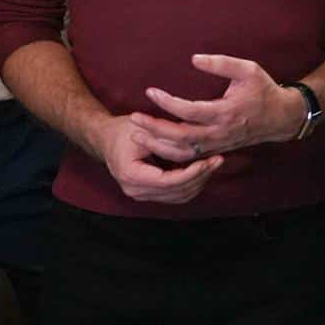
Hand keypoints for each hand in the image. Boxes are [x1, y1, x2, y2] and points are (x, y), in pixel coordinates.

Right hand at [92, 114, 222, 204]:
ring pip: (179, 196)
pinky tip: (203, 170)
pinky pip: (175, 195)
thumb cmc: (124, 130)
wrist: (106, 138)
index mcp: (131, 176)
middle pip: (176, 192)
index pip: (169, 181)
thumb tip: (194, 146)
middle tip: (218, 160)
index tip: (208, 160)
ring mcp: (141, 195)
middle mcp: (134, 190)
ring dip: (199, 182)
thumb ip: (167, 140)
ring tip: (214, 164)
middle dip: (200, 177)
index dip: (191, 173)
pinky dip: (191, 184)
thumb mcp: (144, 129)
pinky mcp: (149, 194)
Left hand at [132, 55, 307, 157]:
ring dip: (158, 146)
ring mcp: (217, 143)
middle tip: (134, 119)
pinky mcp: (216, 148)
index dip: (168, 103)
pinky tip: (154, 145)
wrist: (280, 118)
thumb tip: (194, 59)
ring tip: (137, 135)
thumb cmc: (263, 89)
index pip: (190, 111)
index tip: (150, 92)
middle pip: (181, 137)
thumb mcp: (248, 69)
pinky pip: (189, 157)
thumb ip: (221, 63)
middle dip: (155, 129)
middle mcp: (220, 132)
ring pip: (183, 153)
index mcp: (226, 112)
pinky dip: (170, 154)